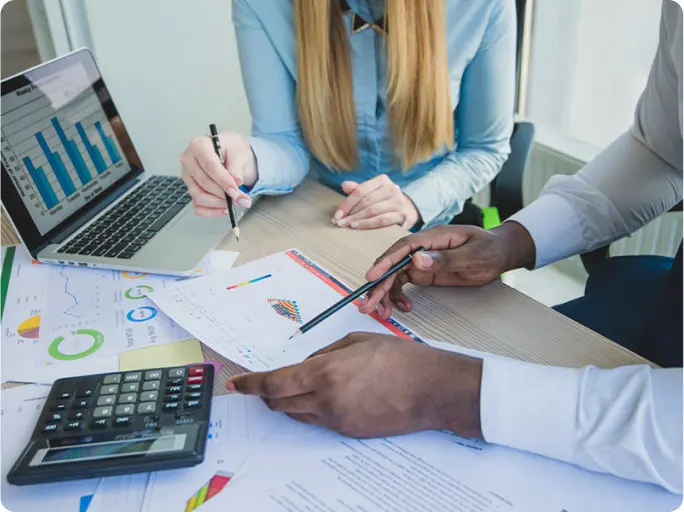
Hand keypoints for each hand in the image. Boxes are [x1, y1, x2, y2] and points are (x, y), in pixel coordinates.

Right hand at [180, 131, 257, 217]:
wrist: (232, 154)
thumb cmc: (232, 149)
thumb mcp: (239, 152)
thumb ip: (237, 167)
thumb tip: (236, 181)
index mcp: (199, 145)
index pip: (209, 166)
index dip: (223, 181)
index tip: (235, 191)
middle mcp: (189, 161)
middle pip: (204, 183)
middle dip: (225, 194)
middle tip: (242, 199)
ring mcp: (188, 177)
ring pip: (199, 196)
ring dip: (219, 203)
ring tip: (235, 202)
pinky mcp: (191, 190)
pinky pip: (198, 207)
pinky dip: (213, 211)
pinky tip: (225, 208)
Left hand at [226, 332, 482, 438]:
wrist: (432, 390)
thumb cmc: (400, 359)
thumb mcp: (357, 342)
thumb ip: (324, 354)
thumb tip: (305, 365)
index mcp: (325, 373)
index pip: (274, 383)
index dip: (251, 385)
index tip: (237, 384)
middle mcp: (325, 401)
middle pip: (280, 402)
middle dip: (267, 393)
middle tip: (264, 383)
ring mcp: (337, 420)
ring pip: (297, 414)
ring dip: (289, 401)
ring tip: (300, 386)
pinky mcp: (349, 432)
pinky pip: (319, 421)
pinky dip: (313, 409)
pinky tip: (329, 395)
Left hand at [331, 174, 420, 229]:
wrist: (407, 209)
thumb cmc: (383, 201)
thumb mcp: (371, 192)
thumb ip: (357, 190)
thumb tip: (344, 185)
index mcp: (382, 180)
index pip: (360, 191)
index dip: (347, 203)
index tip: (337, 214)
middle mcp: (392, 189)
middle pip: (366, 201)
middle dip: (350, 213)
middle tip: (338, 222)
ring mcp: (399, 202)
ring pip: (373, 211)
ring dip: (357, 219)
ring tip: (346, 225)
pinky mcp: (403, 215)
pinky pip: (382, 220)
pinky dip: (368, 224)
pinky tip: (357, 226)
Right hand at [359, 223, 535, 317]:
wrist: (499, 253)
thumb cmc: (489, 249)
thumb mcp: (473, 255)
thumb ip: (445, 259)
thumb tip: (416, 259)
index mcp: (433, 237)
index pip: (403, 248)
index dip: (386, 262)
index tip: (372, 277)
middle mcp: (422, 248)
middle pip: (393, 264)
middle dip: (379, 285)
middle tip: (368, 305)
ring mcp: (421, 260)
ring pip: (395, 276)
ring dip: (385, 294)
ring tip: (381, 312)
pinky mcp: (423, 272)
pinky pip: (403, 283)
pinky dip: (399, 296)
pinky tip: (403, 308)